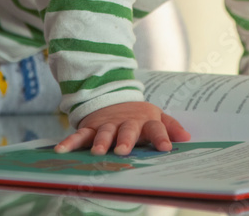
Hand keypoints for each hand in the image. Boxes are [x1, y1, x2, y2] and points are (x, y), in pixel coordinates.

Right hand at [54, 101, 190, 155]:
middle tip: (122, 150)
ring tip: (97, 152)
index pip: (156, 128)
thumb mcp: (156, 117)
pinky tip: (61, 151)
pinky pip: (80, 135)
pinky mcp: (90, 127)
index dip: (161, 137)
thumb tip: (187, 137)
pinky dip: (70, 142)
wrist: (111, 97)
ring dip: (100, 141)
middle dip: (125, 140)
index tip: (166, 148)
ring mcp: (107, 124)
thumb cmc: (138, 115)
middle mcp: (126, 123)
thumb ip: (170, 127)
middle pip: (127, 130)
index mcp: (145, 121)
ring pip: (104, 132)